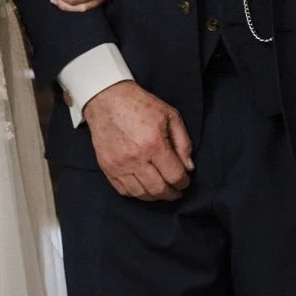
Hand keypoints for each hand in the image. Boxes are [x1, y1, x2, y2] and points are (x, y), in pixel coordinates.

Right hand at [83, 81, 193, 201]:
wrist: (107, 100)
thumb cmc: (140, 106)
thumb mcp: (170, 116)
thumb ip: (183, 143)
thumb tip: (188, 167)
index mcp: (154, 144)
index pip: (174, 175)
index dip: (183, 183)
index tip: (185, 181)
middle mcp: (136, 158)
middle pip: (158, 189)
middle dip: (171, 193)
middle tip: (176, 191)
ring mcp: (119, 165)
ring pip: (141, 194)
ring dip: (154, 196)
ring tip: (161, 191)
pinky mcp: (107, 167)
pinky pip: (124, 190)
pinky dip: (136, 193)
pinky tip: (144, 188)